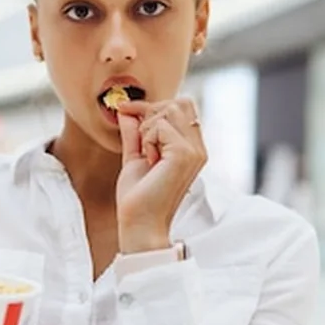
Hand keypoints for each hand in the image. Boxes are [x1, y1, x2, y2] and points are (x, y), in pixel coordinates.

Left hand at [115, 98, 206, 252]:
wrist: (139, 222)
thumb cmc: (138, 197)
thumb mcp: (135, 156)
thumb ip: (134, 132)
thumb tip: (127, 110)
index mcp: (191, 148)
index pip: (181, 106)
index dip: (152, 105)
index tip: (127, 110)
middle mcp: (198, 148)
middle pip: (179, 102)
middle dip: (152, 112)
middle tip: (141, 140)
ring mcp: (194, 150)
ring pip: (169, 110)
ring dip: (148, 128)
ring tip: (147, 154)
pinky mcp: (185, 154)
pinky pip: (160, 125)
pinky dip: (147, 140)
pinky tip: (149, 161)